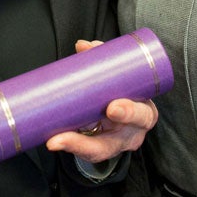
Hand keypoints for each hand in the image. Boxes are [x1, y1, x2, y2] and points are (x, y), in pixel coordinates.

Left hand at [45, 40, 159, 163]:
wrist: (127, 113)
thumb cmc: (127, 91)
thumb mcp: (122, 78)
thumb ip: (104, 60)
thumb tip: (83, 45)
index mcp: (144, 113)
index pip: (140, 116)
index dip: (128, 113)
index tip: (112, 107)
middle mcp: (129, 135)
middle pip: (112, 143)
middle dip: (88, 140)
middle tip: (65, 135)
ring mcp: (112, 145)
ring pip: (94, 151)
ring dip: (72, 145)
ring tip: (53, 141)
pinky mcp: (97, 149)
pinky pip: (82, 151)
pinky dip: (68, 145)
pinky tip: (52, 141)